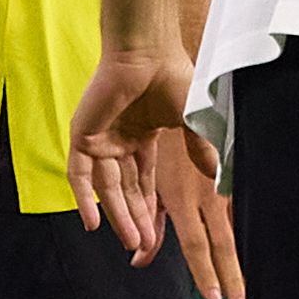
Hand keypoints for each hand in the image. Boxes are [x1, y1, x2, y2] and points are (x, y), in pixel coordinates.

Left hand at [70, 45, 238, 298]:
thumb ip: (200, 151)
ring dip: (118, 215)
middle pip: (126, 191)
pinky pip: (80, 175)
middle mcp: (119, 141)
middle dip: (136, 219)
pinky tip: (93, 224)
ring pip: (107, 188)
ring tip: (132, 241)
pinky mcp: (83, 135)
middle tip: (144, 247)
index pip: (144, 184)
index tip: (157, 239)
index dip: (150, 212)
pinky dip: (85, 199)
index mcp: (142, 137)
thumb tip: (218, 180)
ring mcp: (100, 139)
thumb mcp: (193, 122)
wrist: (148, 50)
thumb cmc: (173, 76)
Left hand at [144, 110, 243, 298]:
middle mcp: (205, 195)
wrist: (172, 92)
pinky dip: (248, 223)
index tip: (217, 298)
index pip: (196, 244)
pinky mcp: (231, 169)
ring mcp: (221, 182)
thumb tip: (138, 260)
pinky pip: (240, 202)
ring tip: (251, 281)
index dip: (206, 272)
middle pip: (221, 242)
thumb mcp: (152, 184)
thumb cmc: (161, 143)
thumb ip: (150, 221)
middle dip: (231, 274)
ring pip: (235, 224)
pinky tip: (257, 241)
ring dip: (241, 255)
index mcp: (183, 198)